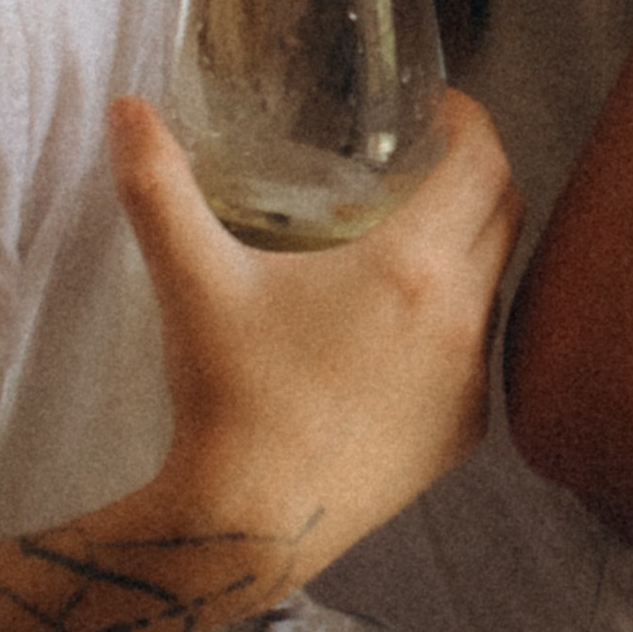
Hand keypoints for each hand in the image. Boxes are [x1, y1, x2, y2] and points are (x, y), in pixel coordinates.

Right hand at [110, 90, 518, 587]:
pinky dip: (453, 322)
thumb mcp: (193, 279)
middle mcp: (463, 318)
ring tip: (407, 240)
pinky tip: (400, 327)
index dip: (471, 123)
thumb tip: (128, 108)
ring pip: (493, 284)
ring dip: (466, 250)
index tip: (440, 111)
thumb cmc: (229, 397)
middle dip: (475, 176)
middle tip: (424, 163)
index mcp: (413, 267)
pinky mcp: (465, 432)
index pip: (485, 164)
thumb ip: (157, 184)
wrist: (251, 522)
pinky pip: (478, 352)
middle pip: (504, 214)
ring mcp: (472, 380)